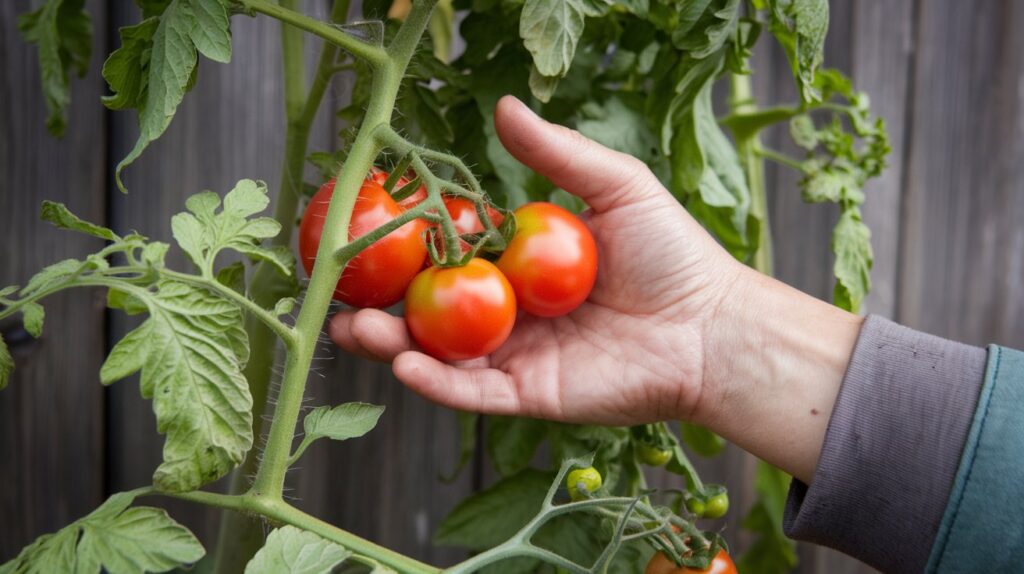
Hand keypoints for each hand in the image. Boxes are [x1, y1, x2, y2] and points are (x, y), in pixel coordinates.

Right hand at [331, 96, 744, 425]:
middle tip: (336, 290)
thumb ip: (556, 152)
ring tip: (352, 328)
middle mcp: (508, 313)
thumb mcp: (614, 186)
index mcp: (519, 265)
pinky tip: (403, 364)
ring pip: (440, 355)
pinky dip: (436, 384)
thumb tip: (504, 105)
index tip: (360, 231)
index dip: (404, 245)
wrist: (713, 326)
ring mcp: (515, 357)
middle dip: (380, 303)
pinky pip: (473, 394)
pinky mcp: (529, 396)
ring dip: (391, 345)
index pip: (448, 252)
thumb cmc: (672, 254)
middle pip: (430, 308)